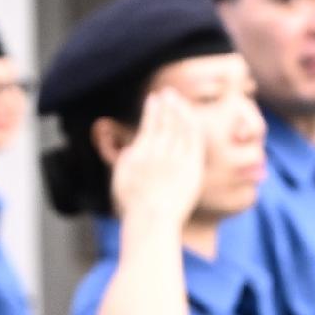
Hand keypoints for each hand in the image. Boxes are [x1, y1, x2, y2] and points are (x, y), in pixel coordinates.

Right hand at [106, 84, 205, 230]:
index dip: (152, 109)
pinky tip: (191, 118)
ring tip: (179, 101)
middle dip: (168, 104)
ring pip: (182, 128)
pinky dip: (192, 126)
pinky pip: (195, 141)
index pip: (149, 123)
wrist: (153, 221)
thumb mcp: (120, 177)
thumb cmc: (133, 203)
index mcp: (141, 152)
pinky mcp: (192, 168)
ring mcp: (178, 160)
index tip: (153, 98)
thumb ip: (124, 157)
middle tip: (168, 93)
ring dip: (180, 111)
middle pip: (167, 121)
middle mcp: (160, 153)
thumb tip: (128, 145)